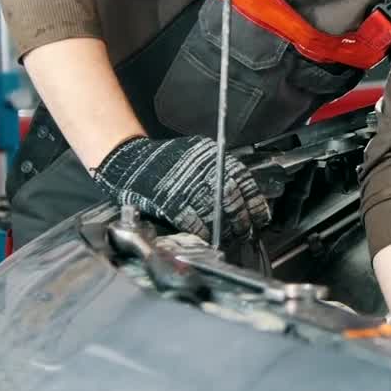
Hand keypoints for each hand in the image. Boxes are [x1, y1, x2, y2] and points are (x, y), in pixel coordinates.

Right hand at [91, 135, 269, 241]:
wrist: (130, 162)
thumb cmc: (163, 159)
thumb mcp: (197, 153)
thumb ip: (219, 169)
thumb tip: (241, 190)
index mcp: (211, 156)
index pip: (244, 181)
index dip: (255, 202)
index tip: (260, 215)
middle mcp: (201, 171)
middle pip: (232, 201)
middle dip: (242, 220)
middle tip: (246, 230)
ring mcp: (186, 188)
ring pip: (215, 214)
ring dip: (226, 230)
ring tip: (231, 237)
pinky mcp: (170, 203)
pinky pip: (193, 223)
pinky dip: (202, 233)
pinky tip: (207, 238)